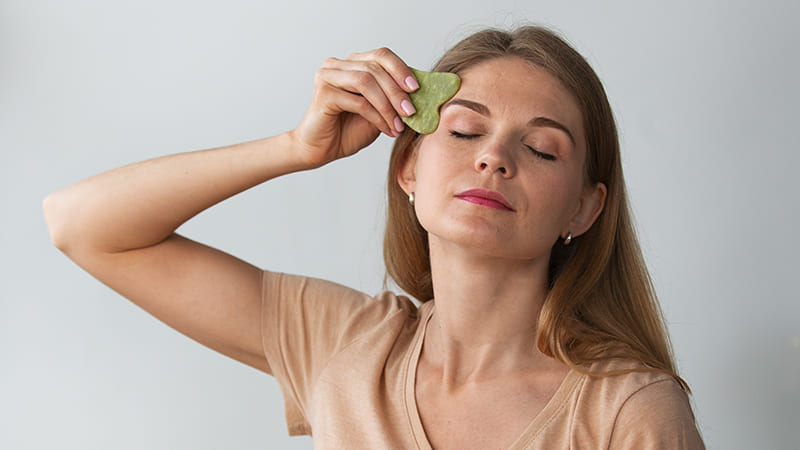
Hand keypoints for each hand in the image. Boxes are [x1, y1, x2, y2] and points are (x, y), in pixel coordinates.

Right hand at [290, 47, 418, 167]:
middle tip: (411, 112)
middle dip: (397, 91)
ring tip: (399, 124)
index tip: (416, 88)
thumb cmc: (348, 130)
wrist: (321, 150)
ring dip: (388, 104)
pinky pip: (358, 102)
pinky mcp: (324, 94)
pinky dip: (377, 116)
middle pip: (375, 68)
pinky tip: (387, 129)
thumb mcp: (379, 111)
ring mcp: (328, 77)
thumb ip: (393, 97)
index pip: (381, 55)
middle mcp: (337, 65)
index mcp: (352, 63)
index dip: (401, 69)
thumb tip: (422, 92)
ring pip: (366, 81)